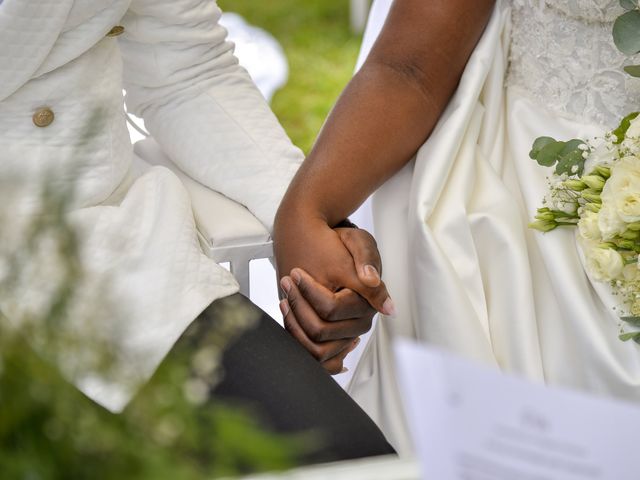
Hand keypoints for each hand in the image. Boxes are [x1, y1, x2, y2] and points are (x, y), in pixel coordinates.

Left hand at [274, 219, 394, 373]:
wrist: (328, 244)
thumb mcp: (358, 241)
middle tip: (286, 282)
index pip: (331, 310)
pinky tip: (288, 309)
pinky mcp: (331, 338)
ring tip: (284, 298)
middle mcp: (358, 322)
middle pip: (320, 331)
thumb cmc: (341, 243)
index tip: (296, 273)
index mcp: (367, 302)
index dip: (309, 292)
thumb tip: (372, 280)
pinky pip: (311, 351)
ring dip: (294, 323)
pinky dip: (296, 334)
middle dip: (298, 306)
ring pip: (315, 348)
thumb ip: (367, 259)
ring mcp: (344, 333)